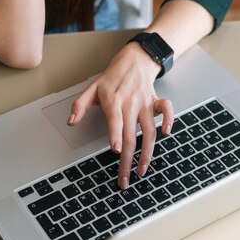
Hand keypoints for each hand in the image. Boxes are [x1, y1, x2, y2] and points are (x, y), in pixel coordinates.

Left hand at [68, 43, 173, 188]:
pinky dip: (169, 119)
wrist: (133, 60)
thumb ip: (80, 105)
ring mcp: (144, 102)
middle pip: (131, 134)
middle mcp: (130, 102)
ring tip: (142, 169)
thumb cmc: (111, 77)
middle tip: (124, 178)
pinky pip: (166, 109)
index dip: (115, 134)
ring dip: (147, 152)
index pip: (115, 119)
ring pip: (149, 130)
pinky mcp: (155, 101)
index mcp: (113, 100)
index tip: (116, 150)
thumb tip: (71, 121)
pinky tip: (166, 133)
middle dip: (128, 159)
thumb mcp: (91, 88)